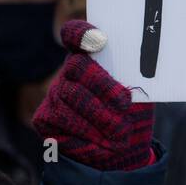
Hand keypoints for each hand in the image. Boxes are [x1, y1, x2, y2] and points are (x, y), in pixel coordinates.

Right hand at [32, 20, 154, 170]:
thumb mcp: (141, 96)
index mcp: (93, 59)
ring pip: (71, 96)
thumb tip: (138, 77)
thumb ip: (136, 81)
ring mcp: (54, 93)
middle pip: (77, 66)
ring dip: (101, 116)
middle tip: (124, 104)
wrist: (120, 151)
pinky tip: (102, 142)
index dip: (82, 33)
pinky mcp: (44, 117)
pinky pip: (63, 120)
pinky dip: (88, 134)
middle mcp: (69, 72)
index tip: (98, 39)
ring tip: (120, 131)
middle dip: (103, 85)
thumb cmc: (132, 116)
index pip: (77, 34)